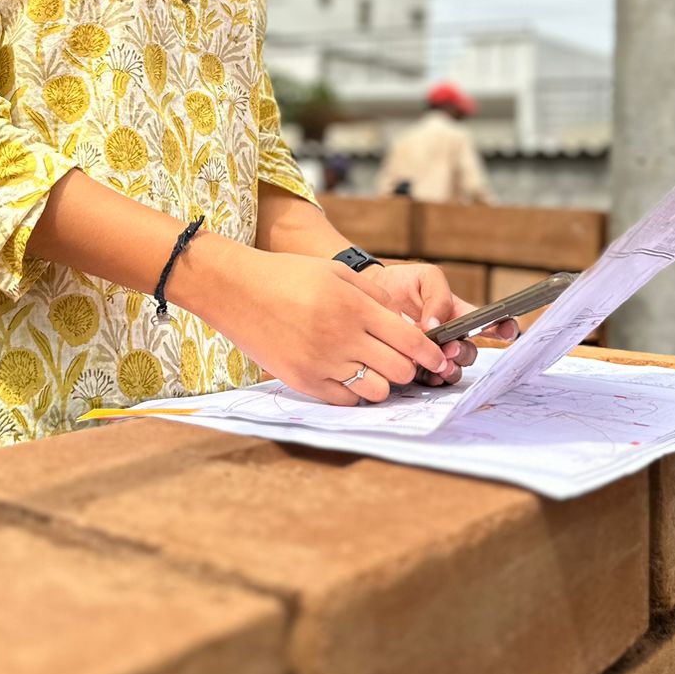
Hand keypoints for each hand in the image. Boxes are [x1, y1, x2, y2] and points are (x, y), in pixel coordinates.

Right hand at [201, 250, 458, 406]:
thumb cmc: (287, 275)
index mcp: (353, 307)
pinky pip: (345, 400)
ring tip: (373, 369)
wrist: (235, 290)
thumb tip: (406, 324)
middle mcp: (341, 338)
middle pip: (399, 370)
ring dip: (382, 382)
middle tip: (402, 361)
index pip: (410, 340)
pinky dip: (353, 392)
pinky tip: (346, 374)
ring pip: (376, 391)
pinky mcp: (302, 382)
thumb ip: (374, 297)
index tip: (439, 358)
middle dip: (408, 368)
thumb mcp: (336, 272)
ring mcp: (321, 363)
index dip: (431, 353)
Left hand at [363, 261, 518, 386]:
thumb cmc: (403, 283)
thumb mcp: (426, 279)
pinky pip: (432, 380)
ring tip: (440, 363)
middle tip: (451, 347)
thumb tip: (437, 325)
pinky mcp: (417, 365)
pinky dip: (432, 379)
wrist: (370, 294)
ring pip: (454, 369)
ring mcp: (434, 354)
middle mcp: (451, 337)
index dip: (503, 329)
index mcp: (460, 314)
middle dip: (465, 352)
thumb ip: (439, 298)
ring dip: (451, 369)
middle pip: (470, 353)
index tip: (508, 329)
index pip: (488, 324)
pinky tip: (427, 374)